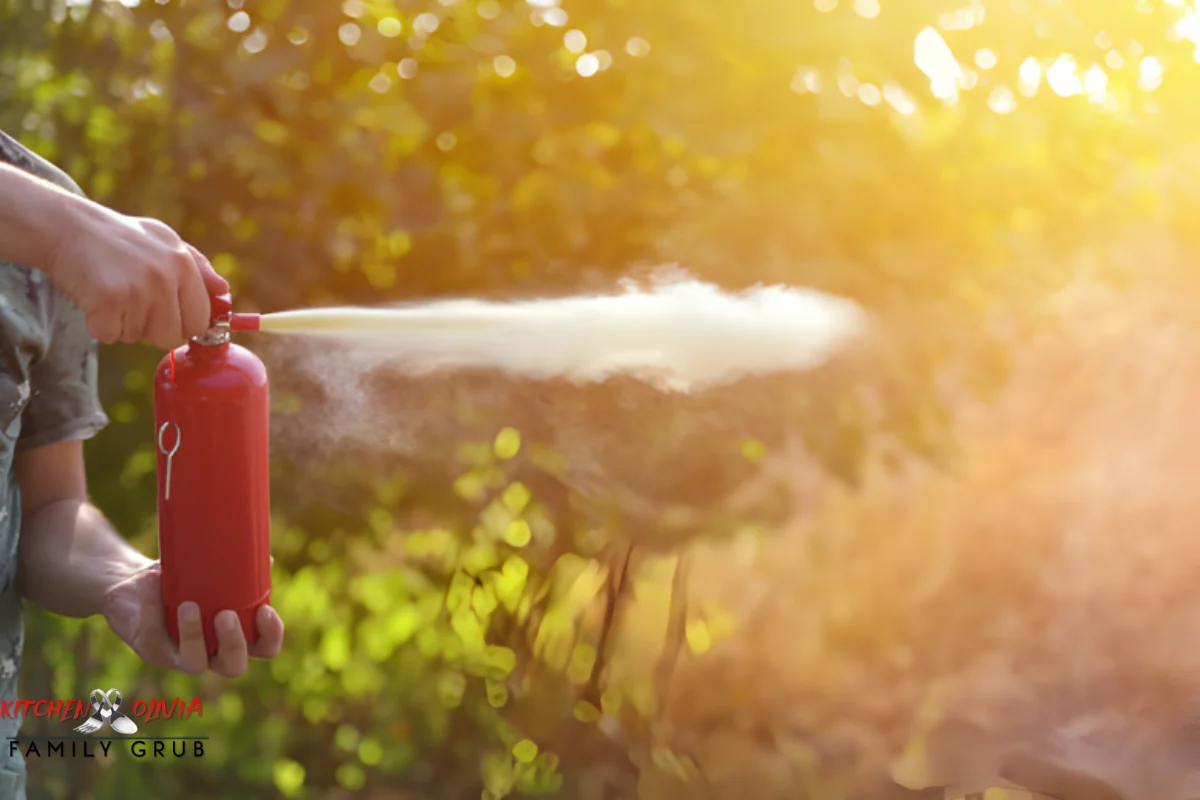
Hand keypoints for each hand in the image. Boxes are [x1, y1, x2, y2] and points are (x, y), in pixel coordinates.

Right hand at [44, 195, 228, 350]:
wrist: (67, 227)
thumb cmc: (119, 238)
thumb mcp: (164, 240)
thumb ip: (198, 267)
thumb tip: (224, 290)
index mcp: (184, 265)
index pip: (200, 321)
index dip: (184, 326)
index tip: (168, 319)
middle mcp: (165, 278)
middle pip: (173, 337)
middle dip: (153, 330)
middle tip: (133, 304)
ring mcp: (137, 290)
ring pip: (139, 338)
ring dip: (124, 325)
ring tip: (113, 294)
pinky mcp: (108, 302)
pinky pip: (110, 336)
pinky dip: (100, 325)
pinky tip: (95, 299)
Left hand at [102, 561, 283, 677]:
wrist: (137, 584)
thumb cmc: (184, 578)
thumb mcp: (212, 570)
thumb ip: (237, 567)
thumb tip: (265, 558)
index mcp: (235, 634)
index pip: (265, 648)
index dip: (270, 636)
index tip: (264, 610)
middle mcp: (212, 653)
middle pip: (233, 666)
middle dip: (233, 644)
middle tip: (226, 615)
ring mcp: (181, 656)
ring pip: (193, 662)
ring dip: (193, 635)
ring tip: (188, 605)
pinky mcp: (151, 650)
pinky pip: (153, 636)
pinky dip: (152, 608)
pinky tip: (152, 580)